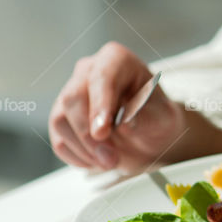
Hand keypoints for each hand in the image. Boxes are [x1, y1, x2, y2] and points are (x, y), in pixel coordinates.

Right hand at [48, 42, 187, 172]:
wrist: (149, 135)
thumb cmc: (157, 119)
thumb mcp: (163, 118)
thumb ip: (146, 118)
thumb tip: (124, 125)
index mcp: (117, 60)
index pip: (102, 77)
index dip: (100, 104)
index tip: (103, 131)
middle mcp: (89, 71)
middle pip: (73, 98)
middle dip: (90, 134)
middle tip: (111, 159)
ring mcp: (70, 93)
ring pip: (60, 120)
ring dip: (84, 149)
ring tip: (110, 161)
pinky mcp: (61, 117)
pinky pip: (58, 139)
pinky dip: (77, 157)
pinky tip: (98, 161)